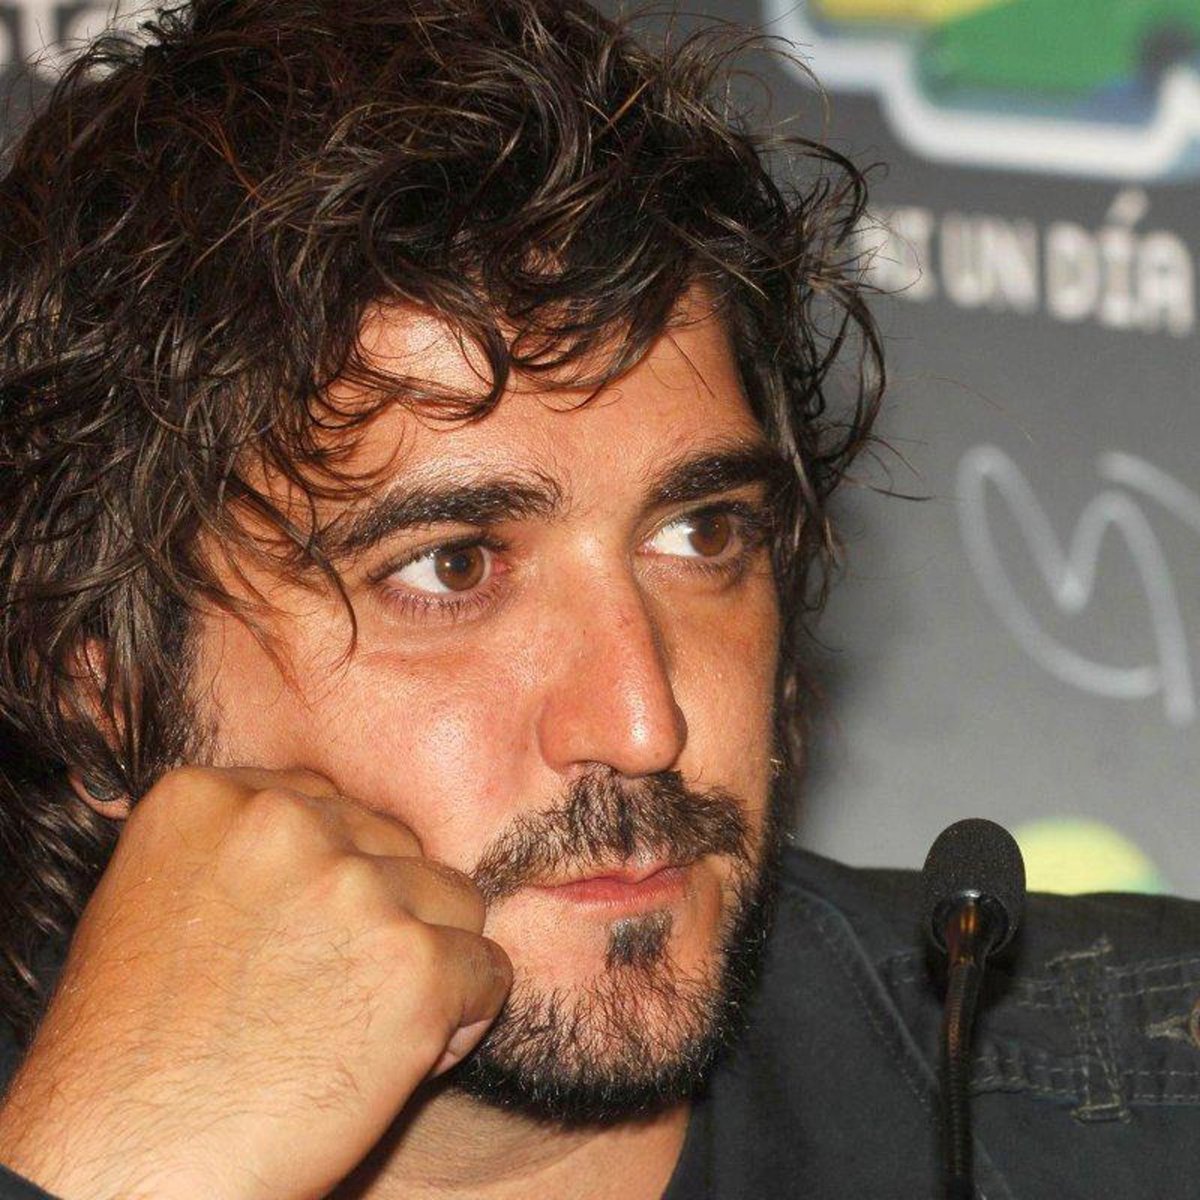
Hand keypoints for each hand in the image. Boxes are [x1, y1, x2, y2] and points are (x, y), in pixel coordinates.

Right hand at [0, 766, 512, 1199]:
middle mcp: (284, 823)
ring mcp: (354, 890)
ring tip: (358, 1028)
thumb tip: (349, 836)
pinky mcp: (414, 965)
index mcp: (209, 797)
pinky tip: (396, 1060)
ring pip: (453, 902)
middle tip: (330, 995)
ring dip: (426, 962)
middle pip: (397, 846)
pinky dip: (461, 1019)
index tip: (303, 943)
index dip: (334, 880)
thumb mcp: (161, 904)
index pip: (333, 808)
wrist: (119, 1175)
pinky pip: (488, 972)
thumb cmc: (134, 1060)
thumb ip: (248, 851)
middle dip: (385, 915)